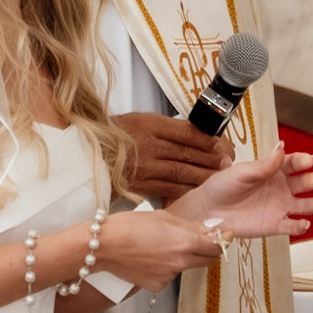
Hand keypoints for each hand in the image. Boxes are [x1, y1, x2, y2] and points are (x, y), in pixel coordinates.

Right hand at [96, 208, 225, 292]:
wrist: (103, 246)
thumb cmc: (128, 226)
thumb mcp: (163, 217)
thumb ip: (189, 226)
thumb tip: (209, 229)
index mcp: (185, 243)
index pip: (217, 246)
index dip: (224, 240)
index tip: (226, 234)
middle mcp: (180, 262)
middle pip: (207, 260)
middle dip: (209, 250)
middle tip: (204, 239)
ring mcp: (168, 276)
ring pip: (186, 266)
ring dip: (184, 257)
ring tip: (164, 245)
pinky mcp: (157, 286)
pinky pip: (169, 275)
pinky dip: (166, 267)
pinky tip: (151, 257)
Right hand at [115, 111, 232, 201]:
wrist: (85, 156)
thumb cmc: (112, 137)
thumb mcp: (138, 120)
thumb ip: (165, 127)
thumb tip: (193, 133)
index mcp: (148, 125)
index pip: (186, 132)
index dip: (207, 140)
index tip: (220, 145)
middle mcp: (148, 146)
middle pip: (187, 153)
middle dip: (210, 159)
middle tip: (226, 162)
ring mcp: (144, 168)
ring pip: (182, 172)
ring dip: (203, 176)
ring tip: (218, 177)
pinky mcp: (141, 186)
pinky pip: (169, 189)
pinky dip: (186, 190)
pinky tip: (197, 192)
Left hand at [174, 145, 312, 238]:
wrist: (208, 211)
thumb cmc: (221, 187)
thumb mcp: (242, 171)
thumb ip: (264, 164)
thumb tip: (281, 147)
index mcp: (272, 171)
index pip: (293, 163)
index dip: (302, 160)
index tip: (310, 159)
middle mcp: (280, 188)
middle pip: (303, 183)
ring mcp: (279, 207)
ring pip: (303, 205)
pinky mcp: (275, 225)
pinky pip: (292, 226)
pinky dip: (300, 226)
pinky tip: (305, 223)